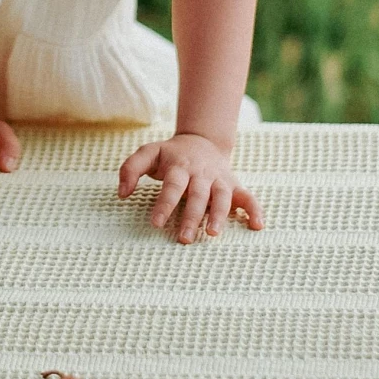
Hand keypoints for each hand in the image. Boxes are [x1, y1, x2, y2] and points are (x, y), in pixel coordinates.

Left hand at [118, 132, 263, 242]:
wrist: (202, 141)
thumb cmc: (171, 154)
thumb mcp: (149, 153)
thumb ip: (131, 168)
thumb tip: (121, 193)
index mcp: (179, 167)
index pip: (172, 186)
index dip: (165, 204)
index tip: (156, 223)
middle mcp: (201, 174)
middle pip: (197, 195)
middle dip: (191, 216)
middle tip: (183, 238)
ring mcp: (219, 180)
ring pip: (221, 197)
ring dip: (219, 215)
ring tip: (212, 233)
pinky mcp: (234, 185)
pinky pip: (248, 197)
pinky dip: (255, 210)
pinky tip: (257, 226)